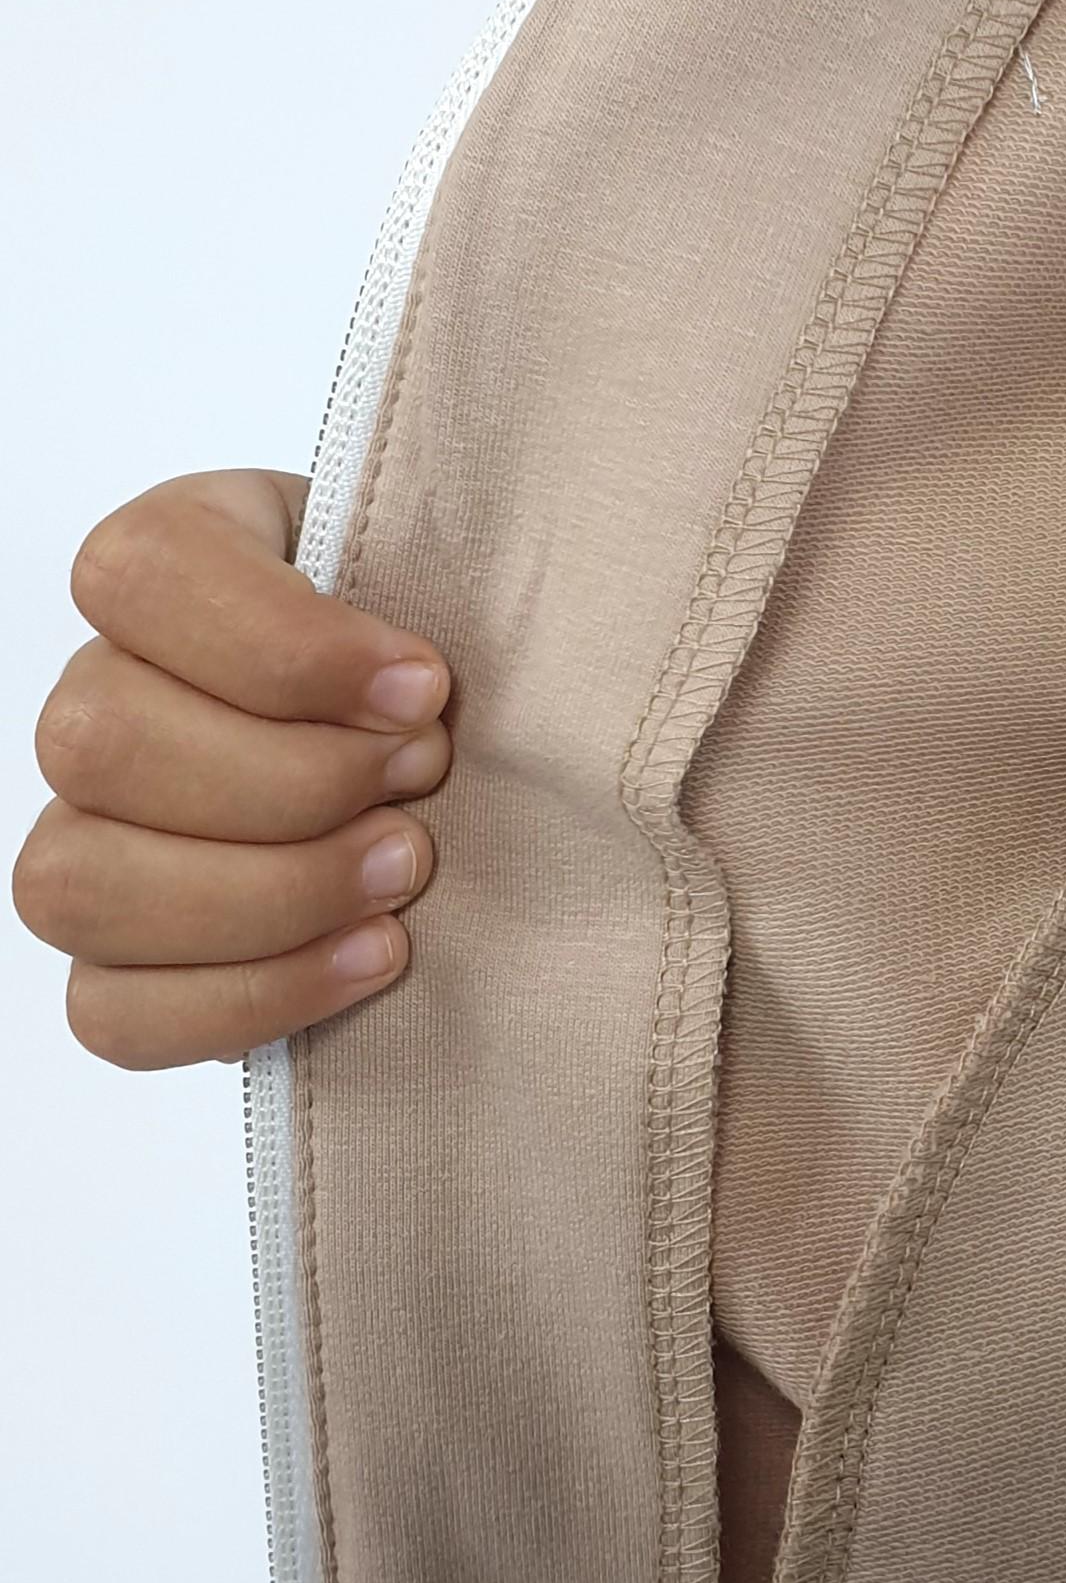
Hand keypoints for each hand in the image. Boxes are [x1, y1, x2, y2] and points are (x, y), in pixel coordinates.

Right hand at [13, 468, 452, 1068]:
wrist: (469, 772)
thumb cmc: (440, 670)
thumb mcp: (447, 581)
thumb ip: (430, 580)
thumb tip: (424, 682)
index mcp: (169, 571)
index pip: (137, 575)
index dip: (282, 646)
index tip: (423, 685)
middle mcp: (97, 698)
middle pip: (98, 741)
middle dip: (293, 779)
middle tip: (425, 779)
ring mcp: (85, 837)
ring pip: (79, 883)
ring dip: (271, 893)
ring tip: (406, 871)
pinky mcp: (114, 964)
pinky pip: (111, 1012)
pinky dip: (255, 996)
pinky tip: (374, 955)